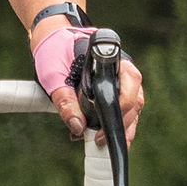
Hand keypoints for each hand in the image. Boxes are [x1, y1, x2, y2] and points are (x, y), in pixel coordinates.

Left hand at [31, 22, 145, 142]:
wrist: (50, 39)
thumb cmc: (54, 50)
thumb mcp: (54, 75)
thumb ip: (64, 101)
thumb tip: (77, 127)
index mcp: (111, 58)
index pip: (131, 81)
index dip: (124, 105)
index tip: (109, 123)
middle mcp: (122, 69)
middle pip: (135, 100)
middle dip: (122, 125)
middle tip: (101, 141)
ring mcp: (120, 81)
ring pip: (131, 108)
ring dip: (120, 129)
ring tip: (103, 145)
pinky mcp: (113, 91)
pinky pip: (121, 110)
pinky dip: (113, 125)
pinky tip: (99, 138)